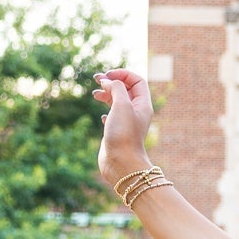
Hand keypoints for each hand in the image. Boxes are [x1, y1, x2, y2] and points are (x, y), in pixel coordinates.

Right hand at [92, 68, 153, 185]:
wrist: (121, 164)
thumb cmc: (123, 135)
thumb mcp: (121, 104)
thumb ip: (116, 88)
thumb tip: (107, 82)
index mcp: (143, 104)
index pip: (136, 80)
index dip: (122, 74)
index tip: (107, 76)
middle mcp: (136, 113)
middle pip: (126, 89)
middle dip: (112, 81)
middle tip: (97, 80)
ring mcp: (126, 123)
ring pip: (117, 101)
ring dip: (106, 94)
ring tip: (95, 95)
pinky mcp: (117, 133)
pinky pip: (113, 117)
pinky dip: (106, 111)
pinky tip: (102, 117)